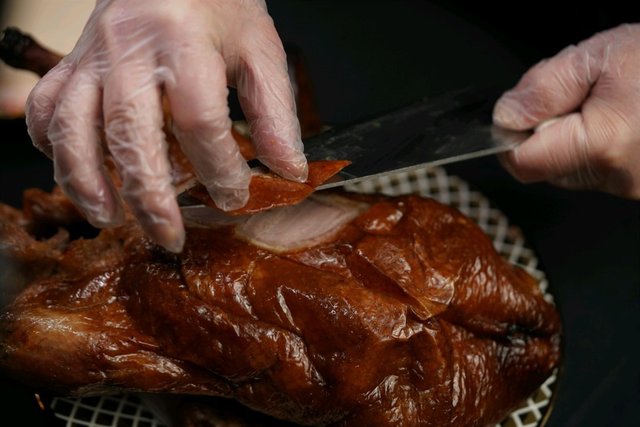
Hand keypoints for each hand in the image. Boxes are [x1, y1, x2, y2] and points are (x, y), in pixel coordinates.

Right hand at [25, 0, 307, 251]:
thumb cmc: (218, 3)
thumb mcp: (260, 50)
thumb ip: (275, 114)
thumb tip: (289, 172)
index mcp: (185, 43)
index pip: (200, 121)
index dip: (220, 169)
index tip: (236, 196)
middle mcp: (129, 50)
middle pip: (130, 134)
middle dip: (149, 197)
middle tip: (170, 238)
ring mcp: (92, 57)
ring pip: (72, 127)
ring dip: (86, 182)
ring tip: (110, 219)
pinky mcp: (71, 62)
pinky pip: (43, 108)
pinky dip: (51, 146)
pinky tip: (75, 171)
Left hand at [493, 24, 639, 198]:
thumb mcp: (602, 55)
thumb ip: (545, 87)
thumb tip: (505, 115)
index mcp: (602, 144)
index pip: (521, 161)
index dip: (510, 134)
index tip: (521, 110)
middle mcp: (616, 176)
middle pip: (542, 167)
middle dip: (544, 130)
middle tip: (576, 94)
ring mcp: (631, 186)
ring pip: (569, 169)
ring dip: (570, 136)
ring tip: (605, 101)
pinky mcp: (639, 185)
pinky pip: (597, 170)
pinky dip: (596, 144)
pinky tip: (622, 117)